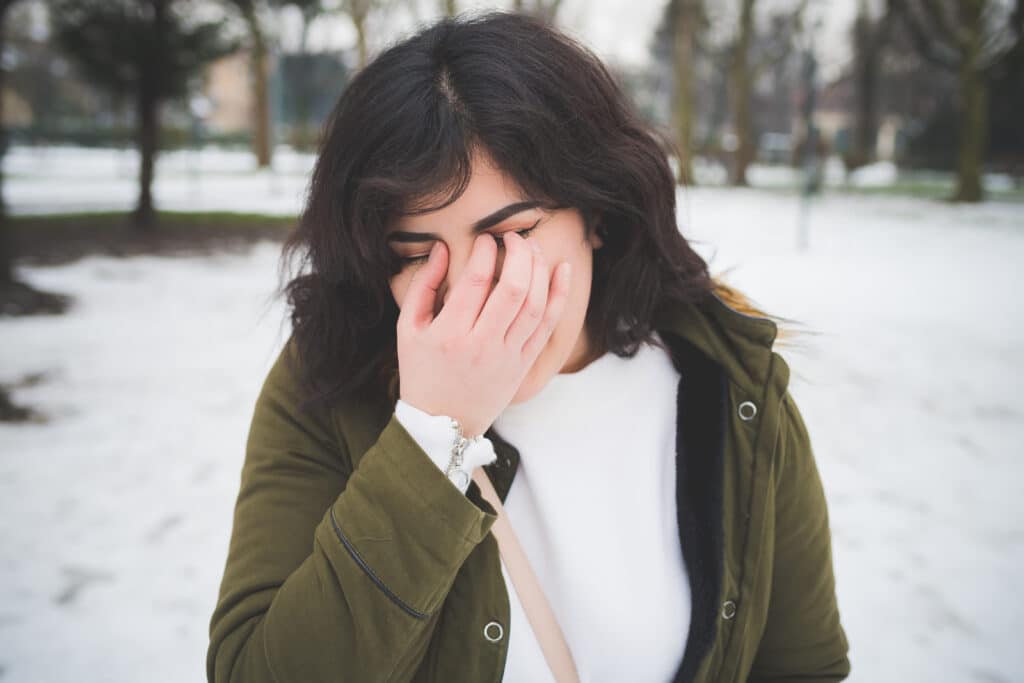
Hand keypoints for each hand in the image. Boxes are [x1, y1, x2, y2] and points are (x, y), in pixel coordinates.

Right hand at [396, 230, 572, 436]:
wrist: (442, 424)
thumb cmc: (421, 372)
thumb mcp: (407, 329)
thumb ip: (423, 286)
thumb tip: (443, 249)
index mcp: (450, 333)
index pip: (477, 281)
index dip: (486, 251)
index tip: (486, 239)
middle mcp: (482, 344)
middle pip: (513, 289)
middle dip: (519, 253)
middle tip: (514, 237)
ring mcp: (507, 356)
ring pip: (535, 306)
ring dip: (539, 269)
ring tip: (533, 247)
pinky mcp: (523, 365)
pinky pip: (547, 326)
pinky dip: (558, 296)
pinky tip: (561, 271)